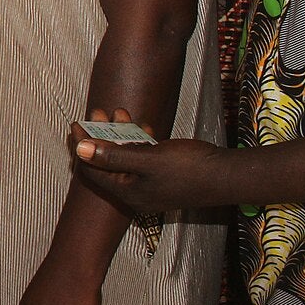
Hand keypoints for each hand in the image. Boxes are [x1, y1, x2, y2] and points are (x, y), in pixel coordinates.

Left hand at [72, 109, 223, 211]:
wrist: (227, 175)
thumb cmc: (189, 169)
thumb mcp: (147, 160)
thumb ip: (112, 156)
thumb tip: (80, 150)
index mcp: (127, 193)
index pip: (91, 170)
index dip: (81, 146)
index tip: (76, 123)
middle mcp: (135, 191)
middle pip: (106, 162)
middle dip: (99, 135)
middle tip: (98, 110)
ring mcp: (149, 183)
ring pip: (124, 156)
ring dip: (118, 133)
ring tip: (118, 111)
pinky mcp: (162, 174)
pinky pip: (142, 156)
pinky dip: (137, 140)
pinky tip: (140, 124)